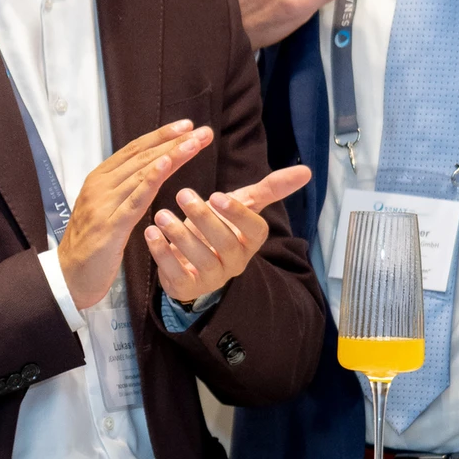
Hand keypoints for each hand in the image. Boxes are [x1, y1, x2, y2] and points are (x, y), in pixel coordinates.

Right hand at [58, 122, 209, 309]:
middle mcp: (100, 185)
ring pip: (141, 173)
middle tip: (202, 132)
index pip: (134, 150)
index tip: (187, 126)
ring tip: (193, 143)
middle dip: (174, 142)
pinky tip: (166, 165)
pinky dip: (151, 180)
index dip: (160, 135)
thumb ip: (124, 189)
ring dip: (171, 155)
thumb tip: (150, 170)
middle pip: (141, 157)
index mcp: (99, 179)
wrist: (69, 275)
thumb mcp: (108, 209)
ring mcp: (103, 204)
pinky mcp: (110, 225)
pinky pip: (134, 199)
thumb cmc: (93, 244)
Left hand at [142, 166, 312, 304]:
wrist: (192, 264)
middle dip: (204, 218)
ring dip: (179, 234)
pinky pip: (174, 272)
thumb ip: (270, 190)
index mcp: (250, 241)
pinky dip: (161, 252)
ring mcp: (211, 277)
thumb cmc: (219, 229)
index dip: (237, 214)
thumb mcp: (242, 208)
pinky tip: (150, 232)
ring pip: (199, 258)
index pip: (254, 230)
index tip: (218, 195)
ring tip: (161, 214)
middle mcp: (235, 262)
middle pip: (225, 243)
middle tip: (183, 194)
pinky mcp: (186, 286)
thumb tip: (307, 171)